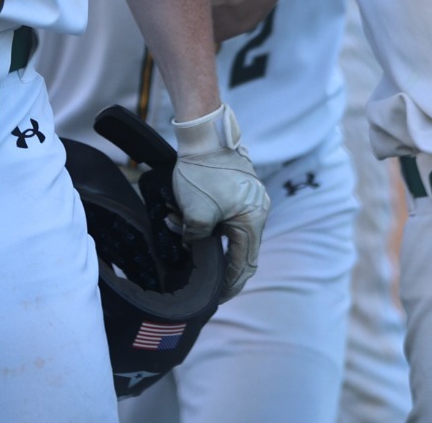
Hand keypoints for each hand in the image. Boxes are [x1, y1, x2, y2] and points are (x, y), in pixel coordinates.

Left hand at [170, 104, 269, 299]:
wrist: (203, 132)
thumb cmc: (202, 173)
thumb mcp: (196, 214)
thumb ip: (196, 240)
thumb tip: (193, 249)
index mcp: (252, 222)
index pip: (244, 265)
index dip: (230, 285)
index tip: (217, 299)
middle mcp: (256, 212)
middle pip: (237, 250)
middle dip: (214, 262)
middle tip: (202, 281)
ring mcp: (248, 199)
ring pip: (225, 230)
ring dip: (200, 234)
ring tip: (175, 227)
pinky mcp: (237, 189)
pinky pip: (222, 214)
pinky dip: (202, 218)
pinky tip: (178, 214)